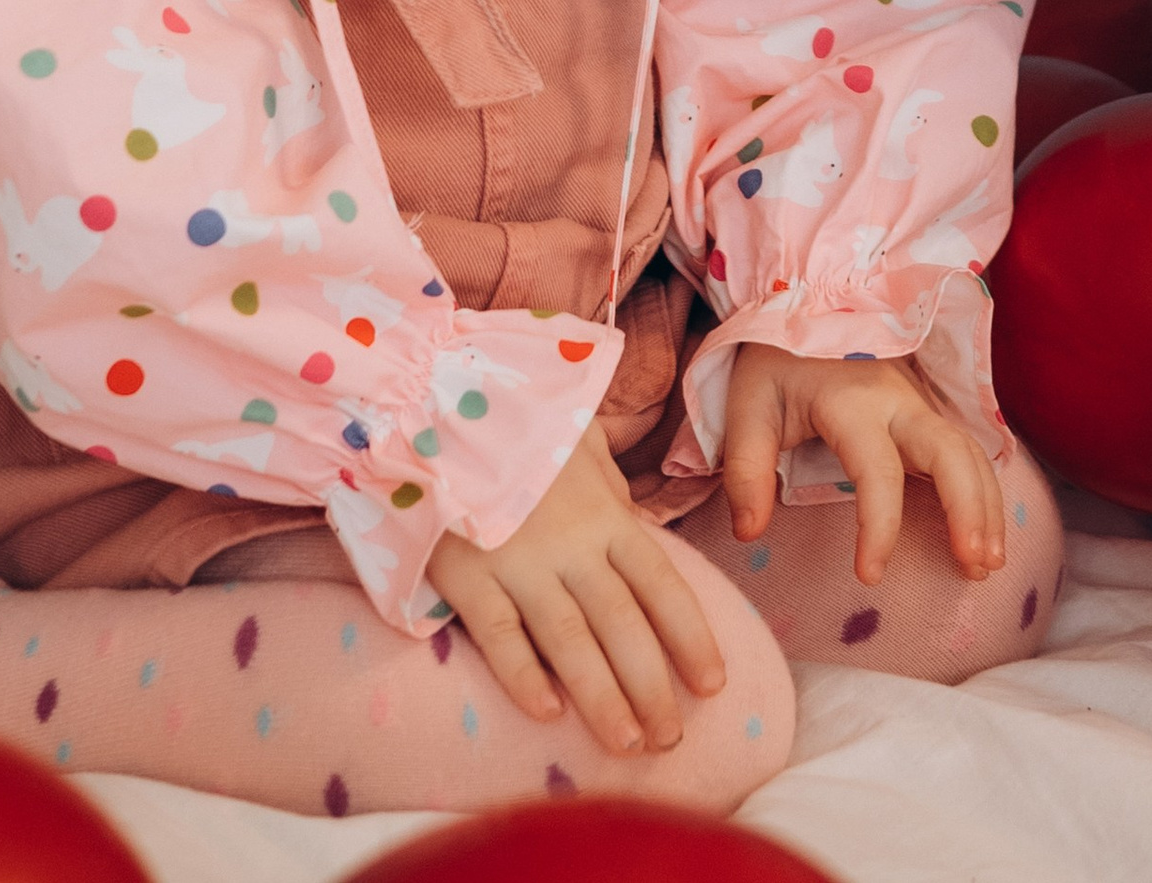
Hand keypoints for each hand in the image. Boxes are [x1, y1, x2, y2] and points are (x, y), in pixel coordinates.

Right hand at [427, 419, 726, 757]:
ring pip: (571, 641)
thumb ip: (610, 488)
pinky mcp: (469, 575)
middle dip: (652, 687)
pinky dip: (524, 676)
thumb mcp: (580, 442)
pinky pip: (500, 635)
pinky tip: (549, 714)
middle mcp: (572, 543)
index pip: (661, 584)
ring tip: (629, 746)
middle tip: (671, 740)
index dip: (690, 637)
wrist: (438, 406)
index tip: (713, 684)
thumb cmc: (516, 427)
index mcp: (606, 512)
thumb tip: (634, 521)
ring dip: (603, 698)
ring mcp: (519, 560)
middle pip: (623, 624)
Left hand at [721, 344, 1004, 584]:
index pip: (879, 470)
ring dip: (986, 505)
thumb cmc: (775, 363)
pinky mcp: (924, 413)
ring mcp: (918, 404)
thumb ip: (745, 469)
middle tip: (975, 567)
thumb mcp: (747, 406)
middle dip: (969, 509)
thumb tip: (747, 534)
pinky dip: (984, 490)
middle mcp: (898, 401)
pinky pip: (966, 450)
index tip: (869, 576)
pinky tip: (986, 531)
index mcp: (852, 401)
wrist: (803, 305)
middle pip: (950, 452)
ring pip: (968, 452)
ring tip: (988, 563)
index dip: (879, 527)